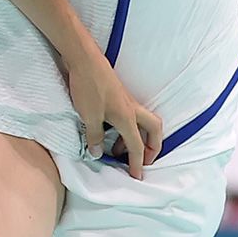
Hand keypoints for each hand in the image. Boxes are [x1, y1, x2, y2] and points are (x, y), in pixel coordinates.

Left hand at [65, 44, 165, 175]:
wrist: (84, 59)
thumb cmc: (88, 86)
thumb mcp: (88, 116)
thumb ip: (94, 137)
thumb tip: (98, 153)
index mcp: (127, 118)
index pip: (137, 146)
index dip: (137, 164)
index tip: (137, 177)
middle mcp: (132, 109)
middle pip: (154, 130)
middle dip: (152, 147)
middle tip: (143, 160)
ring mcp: (127, 101)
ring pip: (143, 123)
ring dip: (137, 138)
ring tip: (119, 150)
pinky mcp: (119, 95)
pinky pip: (131, 116)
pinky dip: (127, 128)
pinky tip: (110, 131)